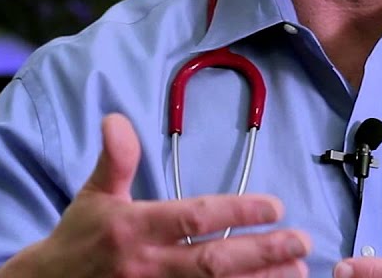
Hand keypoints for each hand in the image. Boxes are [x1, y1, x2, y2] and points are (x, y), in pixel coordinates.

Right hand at [0, 113, 310, 277]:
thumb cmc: (80, 237)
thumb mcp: (94, 194)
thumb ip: (115, 158)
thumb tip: (116, 118)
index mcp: (134, 227)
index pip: (194, 218)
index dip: (237, 210)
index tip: (276, 206)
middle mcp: (147, 264)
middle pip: (213, 261)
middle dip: (262, 252)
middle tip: (302, 242)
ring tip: (298, 270)